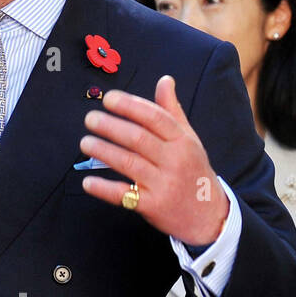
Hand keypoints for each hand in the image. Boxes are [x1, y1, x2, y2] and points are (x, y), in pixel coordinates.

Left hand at [80, 76, 228, 245]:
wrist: (210, 216)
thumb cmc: (193, 171)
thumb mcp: (189, 140)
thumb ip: (172, 111)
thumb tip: (165, 80)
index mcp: (183, 141)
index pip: (155, 117)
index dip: (130, 106)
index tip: (109, 98)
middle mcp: (175, 161)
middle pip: (138, 138)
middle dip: (111, 126)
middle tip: (90, 119)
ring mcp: (164, 184)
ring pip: (129, 163)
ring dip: (103, 151)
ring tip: (85, 142)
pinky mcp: (153, 206)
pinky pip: (124, 195)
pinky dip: (104, 188)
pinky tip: (87, 181)